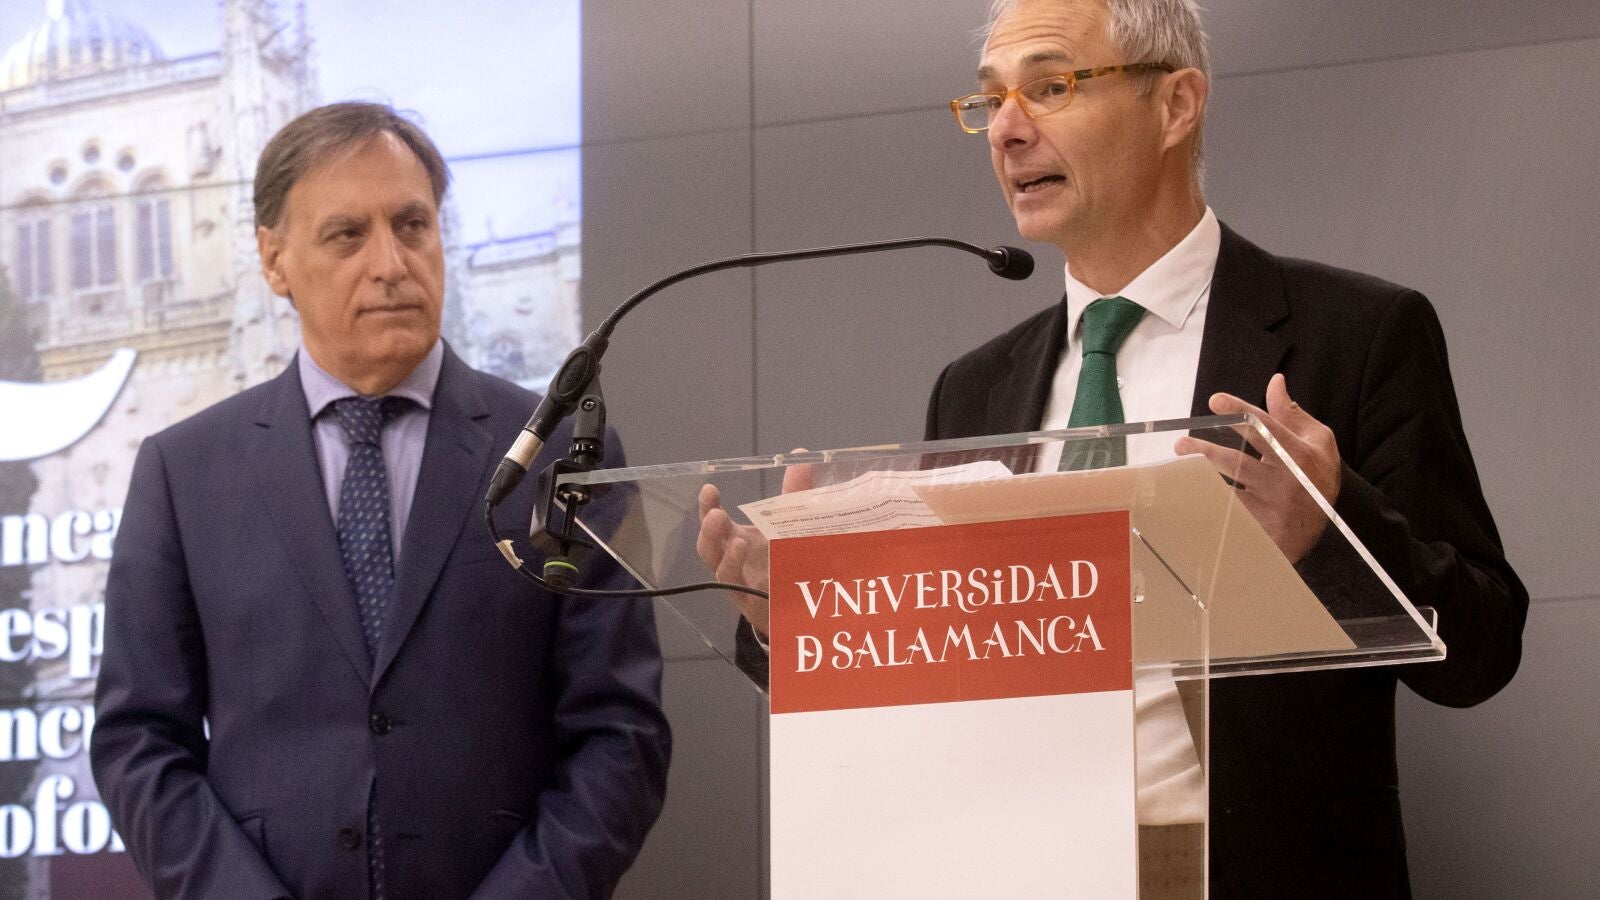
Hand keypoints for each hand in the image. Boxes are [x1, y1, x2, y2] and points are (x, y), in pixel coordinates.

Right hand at [695, 455, 812, 637]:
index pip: (714, 522)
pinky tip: (759, 576)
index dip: (707, 506)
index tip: (709, 489)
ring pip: (724, 574)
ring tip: (738, 542)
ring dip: (728, 558)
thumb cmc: (790, 561)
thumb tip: (802, 454)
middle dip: (709, 531)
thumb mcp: (793, 524)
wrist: (805, 607)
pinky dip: (753, 586)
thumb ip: (796, 492)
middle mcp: (734, 563)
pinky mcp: (758, 606)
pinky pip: (747, 596)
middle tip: (716, 515)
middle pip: (709, 549)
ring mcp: (743, 586)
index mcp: (738, 540)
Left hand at [1174, 374, 1341, 562]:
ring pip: (1230, 488)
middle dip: (1206, 451)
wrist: (1333, 525)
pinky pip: (1230, 510)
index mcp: (1297, 454)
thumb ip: (1290, 413)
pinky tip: (1190, 490)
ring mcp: (1272, 504)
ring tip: (1180, 464)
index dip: (1239, 412)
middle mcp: (1284, 479)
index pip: (1264, 428)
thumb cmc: (1318, 473)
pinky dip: (1210, 498)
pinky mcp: (1262, 525)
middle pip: (1238, 462)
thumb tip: (1275, 382)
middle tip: (1181, 443)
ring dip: (1201, 474)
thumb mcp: (1316, 440)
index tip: (1215, 400)